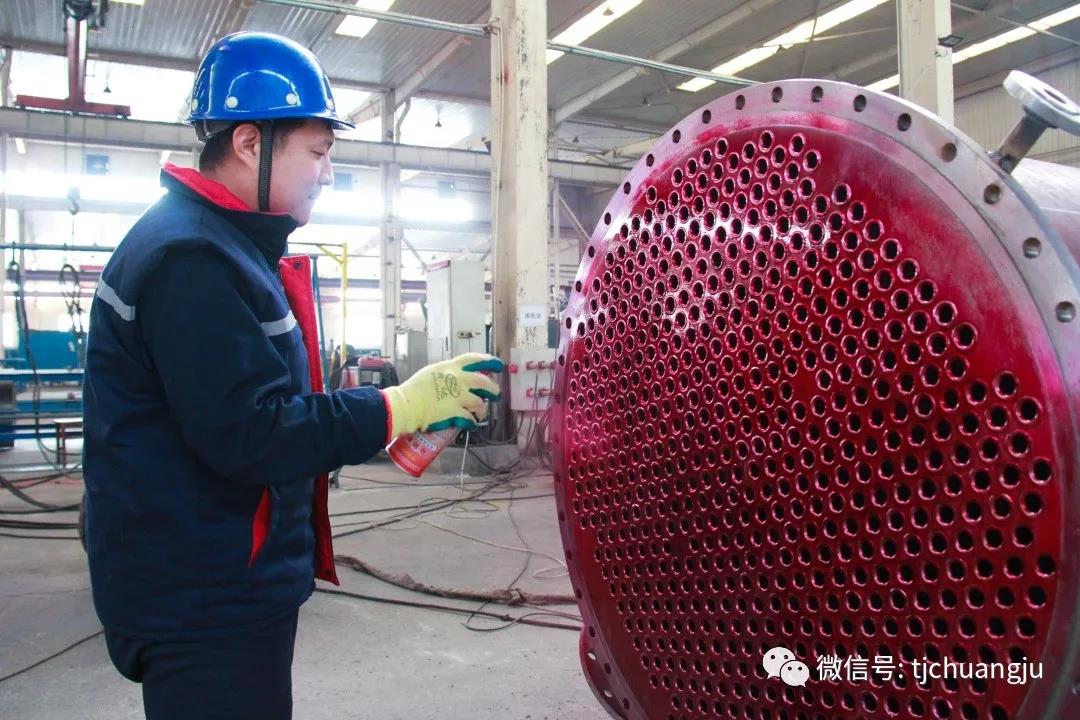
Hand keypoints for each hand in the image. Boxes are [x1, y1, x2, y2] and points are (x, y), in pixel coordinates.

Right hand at [381, 353, 504, 437]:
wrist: (405, 405)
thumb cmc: (413, 390)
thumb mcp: (431, 373)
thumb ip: (446, 375)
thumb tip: (455, 379)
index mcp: (451, 367)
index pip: (475, 360)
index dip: (489, 361)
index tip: (498, 365)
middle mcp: (458, 380)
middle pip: (484, 382)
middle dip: (493, 389)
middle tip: (496, 394)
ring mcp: (458, 397)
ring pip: (480, 403)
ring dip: (482, 410)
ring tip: (481, 414)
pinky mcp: (456, 413)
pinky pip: (470, 419)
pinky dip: (472, 423)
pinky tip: (472, 425)